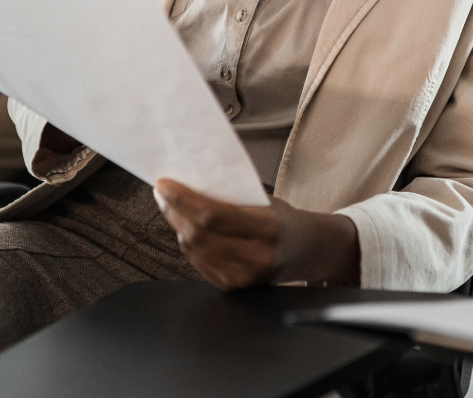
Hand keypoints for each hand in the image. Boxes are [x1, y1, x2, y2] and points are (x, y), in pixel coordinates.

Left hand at [153, 178, 360, 289]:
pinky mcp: (235, 288)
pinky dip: (188, 245)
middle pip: (198, 235)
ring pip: (194, 250)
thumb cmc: (285, 220)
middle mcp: (257, 257)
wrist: (309, 251)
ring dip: (177, 227)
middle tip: (163, 194)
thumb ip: (231, 198)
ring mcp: (245, 277)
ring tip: (173, 208)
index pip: (212, 215)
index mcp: (267, 228)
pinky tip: (188, 230)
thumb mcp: (266, 201)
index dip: (182, 200)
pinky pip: (199, 264)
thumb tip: (188, 185)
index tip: (163, 185)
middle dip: (174, 212)